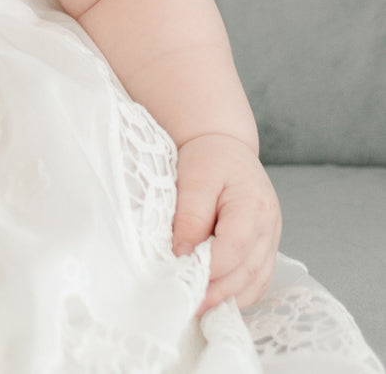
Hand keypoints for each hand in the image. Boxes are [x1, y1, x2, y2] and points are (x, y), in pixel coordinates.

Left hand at [172, 133, 281, 313]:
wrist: (224, 145)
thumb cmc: (208, 157)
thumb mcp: (194, 178)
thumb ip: (190, 217)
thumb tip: (183, 254)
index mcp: (254, 205)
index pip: (236, 246)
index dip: (210, 267)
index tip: (183, 278)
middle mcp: (269, 226)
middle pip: (248, 271)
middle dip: (217, 292)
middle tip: (187, 304)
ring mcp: (271, 239)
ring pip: (256, 281)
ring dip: (228, 298)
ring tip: (198, 307)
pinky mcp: (265, 247)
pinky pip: (257, 279)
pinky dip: (238, 293)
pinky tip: (216, 298)